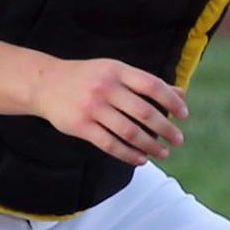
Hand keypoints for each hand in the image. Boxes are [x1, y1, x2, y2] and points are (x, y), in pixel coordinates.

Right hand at [34, 57, 186, 167]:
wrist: (45, 84)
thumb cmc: (88, 77)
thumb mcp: (115, 71)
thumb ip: (145, 83)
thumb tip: (181, 93)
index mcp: (117, 70)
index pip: (152, 85)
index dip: (171, 101)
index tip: (184, 115)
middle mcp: (105, 87)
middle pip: (144, 112)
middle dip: (166, 128)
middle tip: (178, 140)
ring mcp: (92, 108)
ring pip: (129, 132)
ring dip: (150, 146)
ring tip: (163, 153)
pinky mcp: (81, 126)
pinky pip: (110, 144)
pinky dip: (129, 154)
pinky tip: (141, 159)